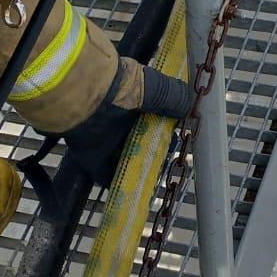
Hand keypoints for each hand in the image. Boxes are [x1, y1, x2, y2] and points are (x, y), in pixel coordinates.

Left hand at [60, 59, 191, 185]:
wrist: (86, 97)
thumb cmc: (123, 88)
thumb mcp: (156, 88)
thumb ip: (174, 97)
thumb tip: (191, 105)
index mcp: (134, 97)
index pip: (152, 112)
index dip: (165, 126)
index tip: (177, 137)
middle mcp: (119, 117)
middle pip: (138, 136)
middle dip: (152, 148)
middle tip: (166, 159)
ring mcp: (104, 136)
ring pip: (124, 154)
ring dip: (137, 164)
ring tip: (153, 176)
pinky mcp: (91, 155)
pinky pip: (104, 172)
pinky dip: (115, 180)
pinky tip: (130, 188)